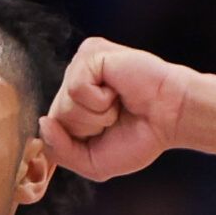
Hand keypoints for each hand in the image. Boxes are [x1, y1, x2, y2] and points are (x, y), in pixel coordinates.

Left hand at [38, 37, 198, 181]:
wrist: (172, 117)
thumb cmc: (139, 137)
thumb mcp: (93, 162)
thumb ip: (61, 151)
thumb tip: (43, 121)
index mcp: (71, 104)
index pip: (49, 132)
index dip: (78, 143)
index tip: (107, 133)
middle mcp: (71, 81)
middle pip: (56, 119)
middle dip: (88, 128)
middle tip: (116, 116)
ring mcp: (79, 65)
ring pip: (64, 106)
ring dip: (96, 115)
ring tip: (118, 103)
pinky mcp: (90, 52)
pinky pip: (76, 89)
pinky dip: (100, 100)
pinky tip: (118, 90)